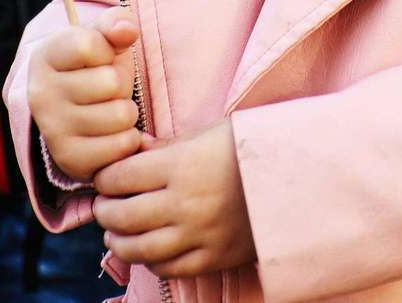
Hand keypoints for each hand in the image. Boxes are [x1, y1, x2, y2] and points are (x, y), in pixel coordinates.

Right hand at [28, 7, 142, 184]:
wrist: (75, 113)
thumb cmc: (94, 68)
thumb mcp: (102, 38)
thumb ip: (115, 23)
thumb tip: (127, 30)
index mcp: (44, 57)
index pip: (90, 44)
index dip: (108, 49)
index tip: (99, 57)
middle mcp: (40, 94)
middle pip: (112, 82)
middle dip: (121, 84)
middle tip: (106, 89)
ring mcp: (53, 129)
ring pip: (121, 115)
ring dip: (126, 112)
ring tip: (108, 109)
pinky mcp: (70, 159)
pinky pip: (123, 146)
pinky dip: (128, 139)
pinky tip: (110, 134)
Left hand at [94, 118, 255, 277]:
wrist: (298, 178)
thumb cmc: (249, 148)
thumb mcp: (207, 134)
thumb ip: (166, 146)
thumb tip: (133, 150)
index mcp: (182, 164)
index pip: (119, 176)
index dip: (104, 178)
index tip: (105, 178)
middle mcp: (186, 202)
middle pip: (122, 215)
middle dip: (104, 211)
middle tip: (104, 206)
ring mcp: (200, 234)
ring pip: (139, 249)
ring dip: (118, 242)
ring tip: (116, 232)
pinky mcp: (215, 257)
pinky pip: (169, 268)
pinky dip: (151, 262)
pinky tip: (149, 250)